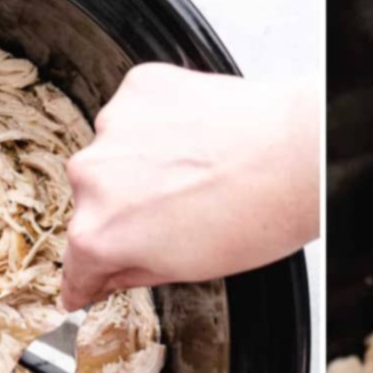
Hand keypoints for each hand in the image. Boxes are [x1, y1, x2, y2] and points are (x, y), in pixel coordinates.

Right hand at [60, 64, 318, 308]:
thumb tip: (109, 273)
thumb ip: (132, 271)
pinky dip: (158, 125)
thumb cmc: (257, 216)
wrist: (297, 155)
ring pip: (115, 155)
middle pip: (95, 204)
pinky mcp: (138, 89)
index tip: (86, 284)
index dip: (87, 281)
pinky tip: (195, 139)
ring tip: (193, 173)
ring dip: (140, 164)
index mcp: (99, 234)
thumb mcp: (187, 270)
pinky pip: (137, 114)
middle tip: (174, 216)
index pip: (76, 268)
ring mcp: (112, 127)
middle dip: (125, 212)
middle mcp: (91, 177)